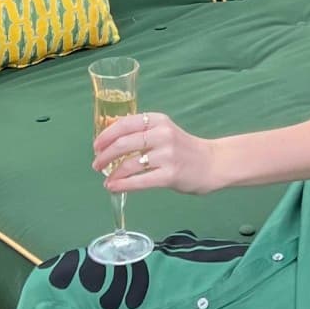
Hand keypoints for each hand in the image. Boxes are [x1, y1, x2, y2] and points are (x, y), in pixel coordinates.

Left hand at [93, 109, 217, 196]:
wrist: (213, 163)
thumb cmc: (184, 149)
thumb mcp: (165, 130)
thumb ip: (142, 131)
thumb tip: (110, 134)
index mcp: (158, 120)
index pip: (125, 123)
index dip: (106, 135)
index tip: (96, 146)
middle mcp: (162, 134)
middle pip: (123, 143)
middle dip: (104, 155)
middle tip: (96, 164)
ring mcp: (167, 155)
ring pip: (129, 164)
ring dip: (112, 173)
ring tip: (106, 180)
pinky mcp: (170, 175)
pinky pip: (140, 181)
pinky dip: (123, 185)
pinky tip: (114, 188)